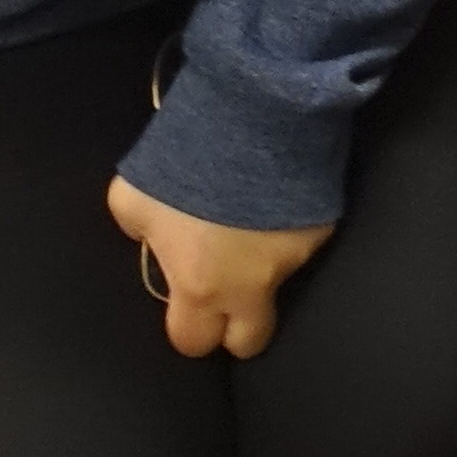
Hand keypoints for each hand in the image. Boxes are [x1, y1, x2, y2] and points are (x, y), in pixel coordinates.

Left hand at [107, 173, 330, 358]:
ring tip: (249, 214)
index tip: (187, 306)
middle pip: (252, 341)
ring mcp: (295, 256)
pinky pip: (301, 240)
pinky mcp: (323, 226)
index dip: (188, 329)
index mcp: (199, 286)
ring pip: (278, 281)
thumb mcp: (133, 199)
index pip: (192, 343)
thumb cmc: (185, 162)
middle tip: (226, 287)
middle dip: (237, 324)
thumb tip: (155, 240)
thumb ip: (142, 233)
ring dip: (262, 262)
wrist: (255, 113)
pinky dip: (286, 226)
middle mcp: (253, 284)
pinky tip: (273, 192)